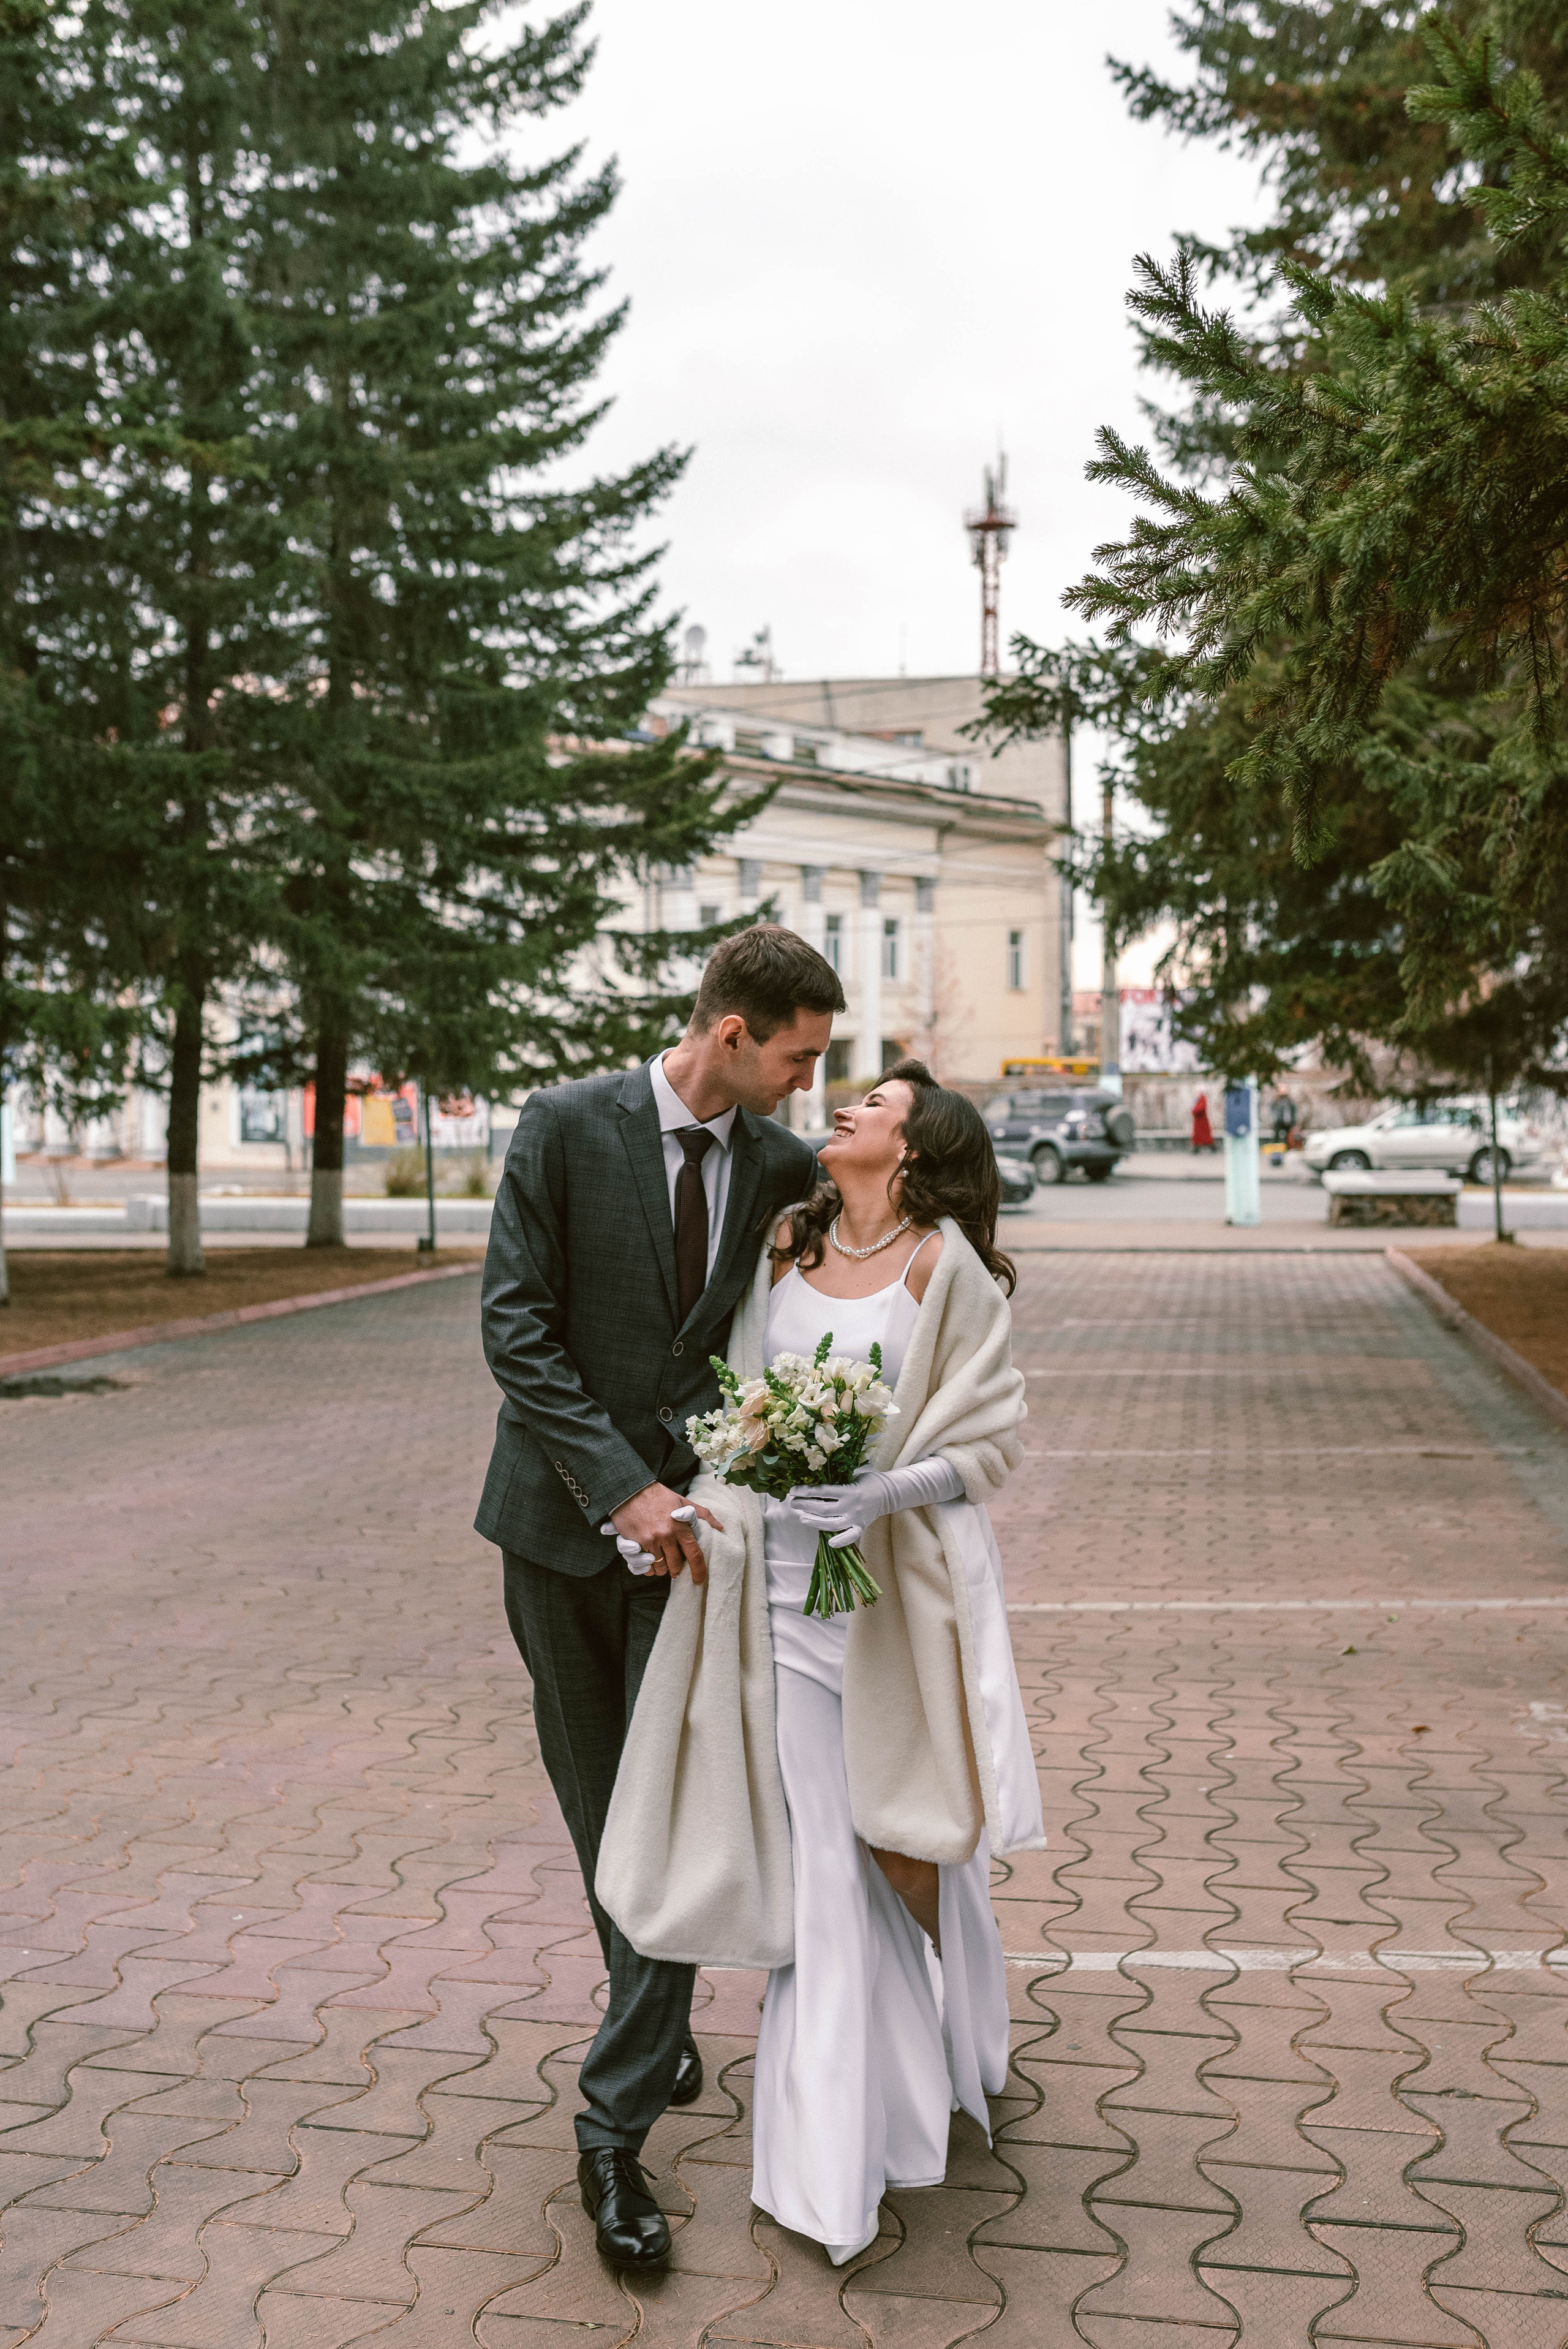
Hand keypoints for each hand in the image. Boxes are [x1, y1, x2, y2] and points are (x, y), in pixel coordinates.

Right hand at [608, 1483, 722, 1582]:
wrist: (630, 1490)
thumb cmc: (658, 1496)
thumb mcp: (682, 1501)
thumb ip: (703, 1514)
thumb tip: (720, 1526)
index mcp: (679, 1527)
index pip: (694, 1554)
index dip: (699, 1570)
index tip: (699, 1580)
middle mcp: (665, 1536)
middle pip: (676, 1565)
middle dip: (677, 1569)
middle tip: (675, 1566)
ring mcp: (649, 1541)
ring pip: (659, 1568)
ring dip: (662, 1568)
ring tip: (661, 1560)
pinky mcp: (634, 1544)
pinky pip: (643, 1566)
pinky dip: (647, 1567)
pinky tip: (648, 1561)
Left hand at [789, 1470, 880, 1549]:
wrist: (889, 1492)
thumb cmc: (868, 1481)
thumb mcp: (852, 1476)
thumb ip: (836, 1483)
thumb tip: (814, 1484)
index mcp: (848, 1490)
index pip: (822, 1491)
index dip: (805, 1491)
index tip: (793, 1491)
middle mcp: (851, 1505)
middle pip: (823, 1508)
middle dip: (805, 1506)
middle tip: (793, 1503)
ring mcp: (856, 1518)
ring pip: (832, 1524)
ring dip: (815, 1522)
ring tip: (802, 1518)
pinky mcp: (861, 1526)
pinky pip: (851, 1536)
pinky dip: (841, 1541)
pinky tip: (829, 1542)